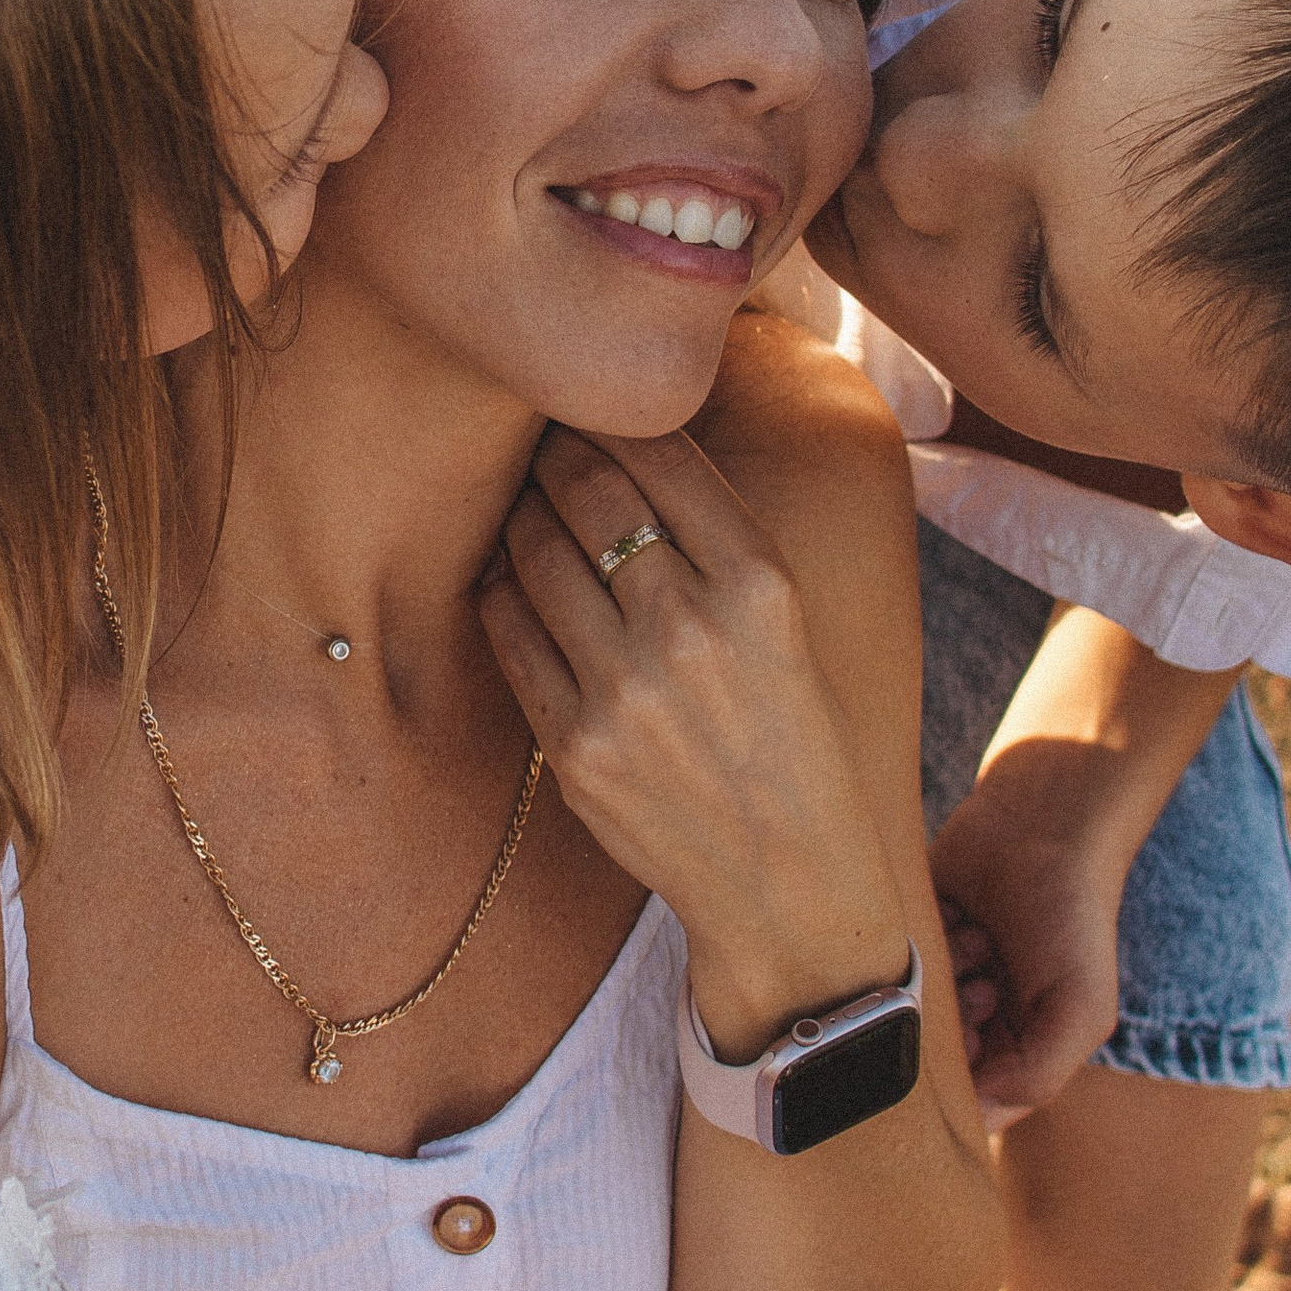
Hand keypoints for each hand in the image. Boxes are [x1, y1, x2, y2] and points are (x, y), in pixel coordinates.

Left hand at [478, 424, 912, 1053]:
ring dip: (518, 514)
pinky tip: (509, 578)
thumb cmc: (790, 735)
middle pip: (585, 489)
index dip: (608, 417)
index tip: (587, 407)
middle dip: (551, 451)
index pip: (659, 452)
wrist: (789, 883)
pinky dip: (500, 589)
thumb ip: (715, 539)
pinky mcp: (574, 747)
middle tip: (535, 438)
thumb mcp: (789, 622)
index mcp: (763, 582)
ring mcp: (625, 689)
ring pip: (534, 550)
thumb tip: (624, 443)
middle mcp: (692, 625)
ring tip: (521, 504)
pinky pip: (508, 630)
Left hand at [929, 779, 1127, 1129]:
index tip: (974, 1037)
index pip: (969, 1101)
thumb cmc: (1073, 918)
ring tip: (981, 939)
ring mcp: (940, 975)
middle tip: (984, 983)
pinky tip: (958, 913)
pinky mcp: (907, 936)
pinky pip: (883, 961)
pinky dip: (915, 941)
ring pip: (902, 1008)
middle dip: (948, 1023)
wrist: (1044, 820)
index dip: (960, 1079)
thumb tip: (969, 1117)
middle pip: (926, 1056)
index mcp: (1018, 1048)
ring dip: (938, 976)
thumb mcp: (1079, 1012)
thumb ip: (1034, 1076)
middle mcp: (975, 1018)